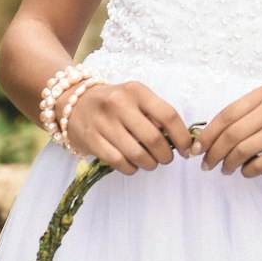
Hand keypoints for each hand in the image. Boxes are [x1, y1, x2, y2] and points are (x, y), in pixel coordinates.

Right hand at [62, 81, 193, 173]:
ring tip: (150, 163)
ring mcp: (103, 121)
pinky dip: (131, 169)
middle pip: (154, 138)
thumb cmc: (114, 103)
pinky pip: (119, 162)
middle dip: (166, 155)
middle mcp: (119, 103)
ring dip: (149, 164)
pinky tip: (133, 165)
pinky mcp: (91, 139)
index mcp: (136, 91)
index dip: (182, 137)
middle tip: (166, 159)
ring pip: (137, 154)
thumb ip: (155, 114)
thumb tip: (177, 140)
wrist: (74, 102)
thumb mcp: (135, 99)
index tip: (187, 150)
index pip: (168, 115)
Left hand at [195, 84, 261, 176]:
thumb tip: (215, 136)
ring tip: (226, 170)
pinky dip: (249, 171)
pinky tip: (247, 172)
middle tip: (206, 164)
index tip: (196, 148)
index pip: (227, 114)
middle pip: (232, 133)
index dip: (207, 134)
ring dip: (229, 164)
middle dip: (213, 152)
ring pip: (244, 149)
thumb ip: (251, 114)